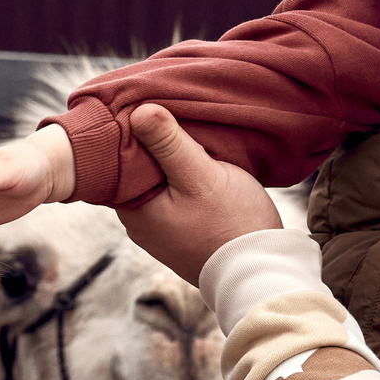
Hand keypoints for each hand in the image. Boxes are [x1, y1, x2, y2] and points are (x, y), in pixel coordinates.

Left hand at [115, 105, 281, 281]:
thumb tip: (137, 111)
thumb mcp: (200, 176)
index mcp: (132, 209)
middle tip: (175, 119)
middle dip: (154, 146)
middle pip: (138, 170)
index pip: (118, 160)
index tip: (150, 107)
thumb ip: (168, 144)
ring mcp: (159, 231)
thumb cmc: (231, 224)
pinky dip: (182, 180)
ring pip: (157, 183)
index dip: (133, 132)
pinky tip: (200, 168)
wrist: (261, 271)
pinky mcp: (180, 234)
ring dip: (171, 163)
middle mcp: (138, 223)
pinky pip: (173, 197)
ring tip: (191, 140)